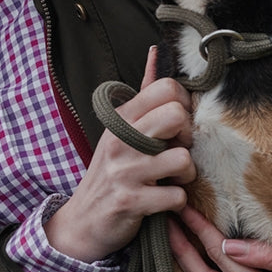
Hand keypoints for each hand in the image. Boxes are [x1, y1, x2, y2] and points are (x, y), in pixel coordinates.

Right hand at [44, 48, 194, 262]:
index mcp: (121, 118)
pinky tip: (163, 201)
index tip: (178, 126)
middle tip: (177, 151)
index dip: (184, 105)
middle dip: (188, 137)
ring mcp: (124, 171)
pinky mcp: (130, 202)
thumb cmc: (112, 170)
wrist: (83, 220)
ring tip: (172, 178)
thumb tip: (157, 51)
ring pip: (183, 159)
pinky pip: (176, 196)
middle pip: (177, 116)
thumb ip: (145, 93)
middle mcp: (120, 139)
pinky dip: (176, 202)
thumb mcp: (121, 129)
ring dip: (186, 175)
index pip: (167, 88)